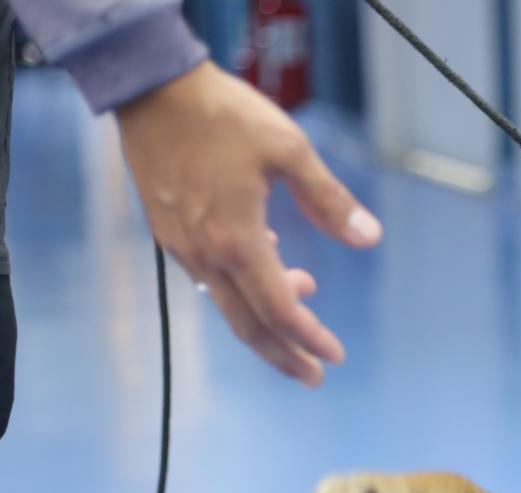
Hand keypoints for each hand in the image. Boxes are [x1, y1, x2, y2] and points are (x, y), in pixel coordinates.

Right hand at [116, 62, 382, 385]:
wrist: (151, 89)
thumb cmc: (222, 114)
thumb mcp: (288, 150)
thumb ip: (329, 200)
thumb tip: (369, 238)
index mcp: (234, 240)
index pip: (278, 310)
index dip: (308, 338)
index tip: (334, 356)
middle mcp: (204, 253)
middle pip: (247, 325)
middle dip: (283, 355)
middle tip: (313, 376)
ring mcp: (181, 245)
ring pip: (226, 304)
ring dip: (264, 319)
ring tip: (303, 308)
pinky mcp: (168, 232)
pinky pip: (208, 279)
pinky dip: (241, 289)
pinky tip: (266, 265)